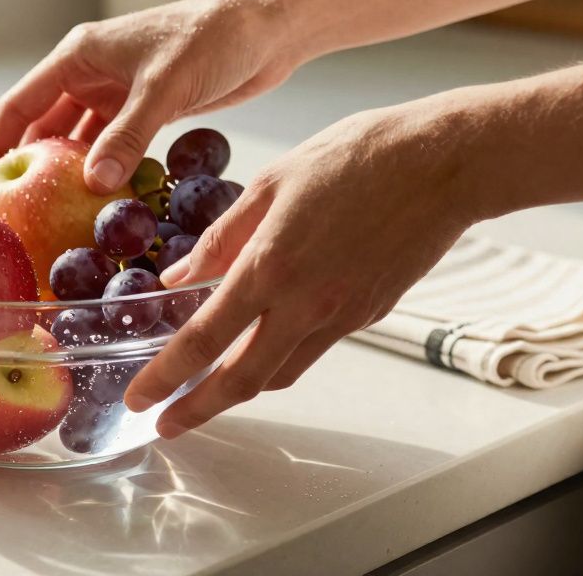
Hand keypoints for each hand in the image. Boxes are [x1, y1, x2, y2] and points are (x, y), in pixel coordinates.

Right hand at [0, 0, 302, 192]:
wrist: (269, 28)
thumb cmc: (214, 38)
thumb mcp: (165, 88)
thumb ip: (128, 136)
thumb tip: (93, 186)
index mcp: (78, 56)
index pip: (19, 106)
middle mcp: (90, 74)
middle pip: (43, 128)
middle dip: (26, 169)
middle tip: (13, 215)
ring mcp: (118, 93)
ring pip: (79, 142)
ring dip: (69, 176)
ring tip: (52, 220)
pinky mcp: (146, 110)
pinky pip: (113, 148)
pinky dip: (106, 174)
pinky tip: (103, 205)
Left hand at [124, 102, 480, 437]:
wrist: (442, 163)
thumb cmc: (356, 157)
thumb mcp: (270, 184)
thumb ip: (220, 238)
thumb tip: (178, 276)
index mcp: (271, 267)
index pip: (204, 340)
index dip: (166, 378)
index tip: (140, 398)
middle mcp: (306, 303)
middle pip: (242, 380)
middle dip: (198, 410)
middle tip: (166, 424)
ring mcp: (341, 315)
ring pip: (281, 373)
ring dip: (240, 390)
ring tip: (207, 392)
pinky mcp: (368, 315)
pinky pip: (313, 349)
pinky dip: (280, 358)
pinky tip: (263, 344)